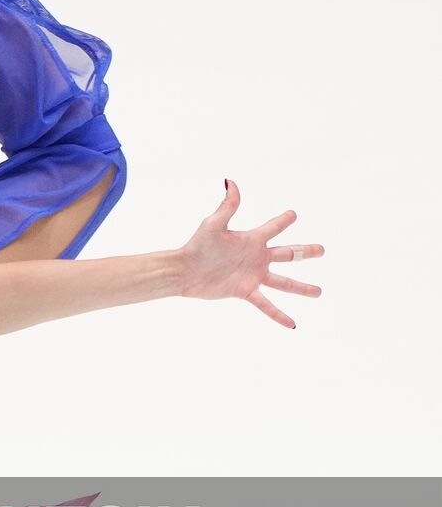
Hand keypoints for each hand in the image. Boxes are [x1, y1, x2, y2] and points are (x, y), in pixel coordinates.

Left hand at [177, 179, 324, 326]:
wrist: (184, 271)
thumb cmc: (197, 246)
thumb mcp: (214, 224)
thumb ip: (227, 206)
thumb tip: (230, 182)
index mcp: (251, 240)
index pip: (272, 228)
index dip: (283, 221)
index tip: (293, 214)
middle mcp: (256, 257)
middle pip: (287, 254)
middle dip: (305, 252)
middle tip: (322, 250)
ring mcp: (252, 275)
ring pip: (283, 282)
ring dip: (301, 288)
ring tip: (319, 292)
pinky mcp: (245, 291)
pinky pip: (266, 305)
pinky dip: (279, 315)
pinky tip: (293, 324)